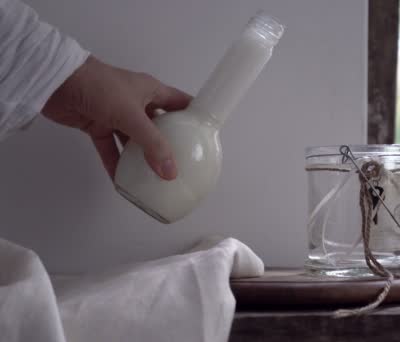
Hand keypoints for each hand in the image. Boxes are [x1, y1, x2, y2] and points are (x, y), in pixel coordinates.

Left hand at [42, 56, 191, 179]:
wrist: (56, 81)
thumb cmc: (100, 87)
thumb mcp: (132, 115)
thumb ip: (152, 145)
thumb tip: (170, 172)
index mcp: (151, 91)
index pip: (180, 103)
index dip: (194, 117)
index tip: (206, 136)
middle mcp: (137, 103)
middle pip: (159, 126)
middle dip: (169, 144)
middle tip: (183, 163)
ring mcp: (116, 115)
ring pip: (134, 140)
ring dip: (142, 157)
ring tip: (156, 177)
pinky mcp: (97, 125)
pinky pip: (111, 149)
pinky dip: (116, 164)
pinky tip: (124, 182)